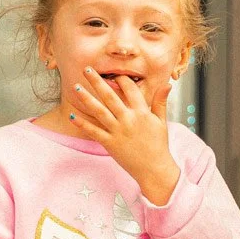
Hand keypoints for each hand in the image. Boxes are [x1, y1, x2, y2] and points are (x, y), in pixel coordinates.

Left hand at [69, 68, 180, 204]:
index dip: (122, 79)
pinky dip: (82, 123)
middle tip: (86, 69)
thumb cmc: (158, 145)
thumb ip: (160, 102)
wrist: (154, 169)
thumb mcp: (161, 122)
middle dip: (97, 81)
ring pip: (99, 111)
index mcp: (142, 113)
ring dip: (86, 98)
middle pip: (110, 96)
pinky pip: (93, 131)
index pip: (130, 90)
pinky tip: (72, 115)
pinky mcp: (110, 143)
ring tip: (76, 87)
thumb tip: (167, 84)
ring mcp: (118, 131)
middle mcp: (129, 119)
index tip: (114, 74)